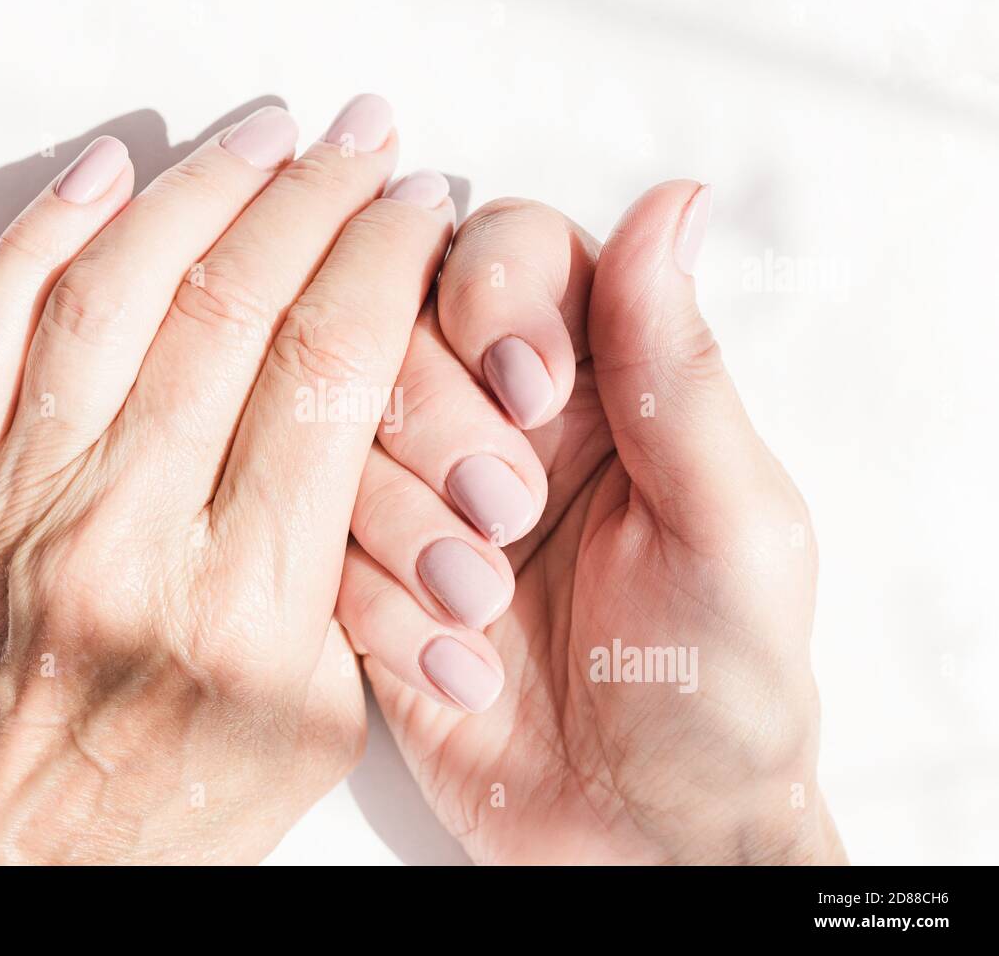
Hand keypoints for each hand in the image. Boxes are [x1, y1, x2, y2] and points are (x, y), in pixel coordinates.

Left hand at [0, 96, 455, 863]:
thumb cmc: (158, 813)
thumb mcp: (314, 726)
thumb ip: (349, 577)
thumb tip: (372, 421)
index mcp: (243, 602)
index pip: (329, 368)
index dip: (383, 261)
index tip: (415, 208)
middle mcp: (125, 533)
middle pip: (236, 306)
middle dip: (317, 198)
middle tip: (362, 144)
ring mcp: (18, 501)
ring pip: (113, 291)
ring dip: (202, 188)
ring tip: (264, 135)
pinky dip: (42, 236)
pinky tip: (105, 175)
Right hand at [337, 184, 846, 863]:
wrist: (641, 839)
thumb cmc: (719, 692)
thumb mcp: (728, 524)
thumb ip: (679, 369)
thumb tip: (674, 203)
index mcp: (600, 380)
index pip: (507, 251)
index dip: (493, 296)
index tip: (525, 387)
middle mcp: (495, 421)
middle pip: (397, 331)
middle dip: (440, 429)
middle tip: (508, 519)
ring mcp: (417, 497)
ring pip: (337, 435)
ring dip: (403, 527)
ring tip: (483, 607)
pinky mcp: (362, 574)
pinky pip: (314, 542)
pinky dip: (377, 605)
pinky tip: (453, 661)